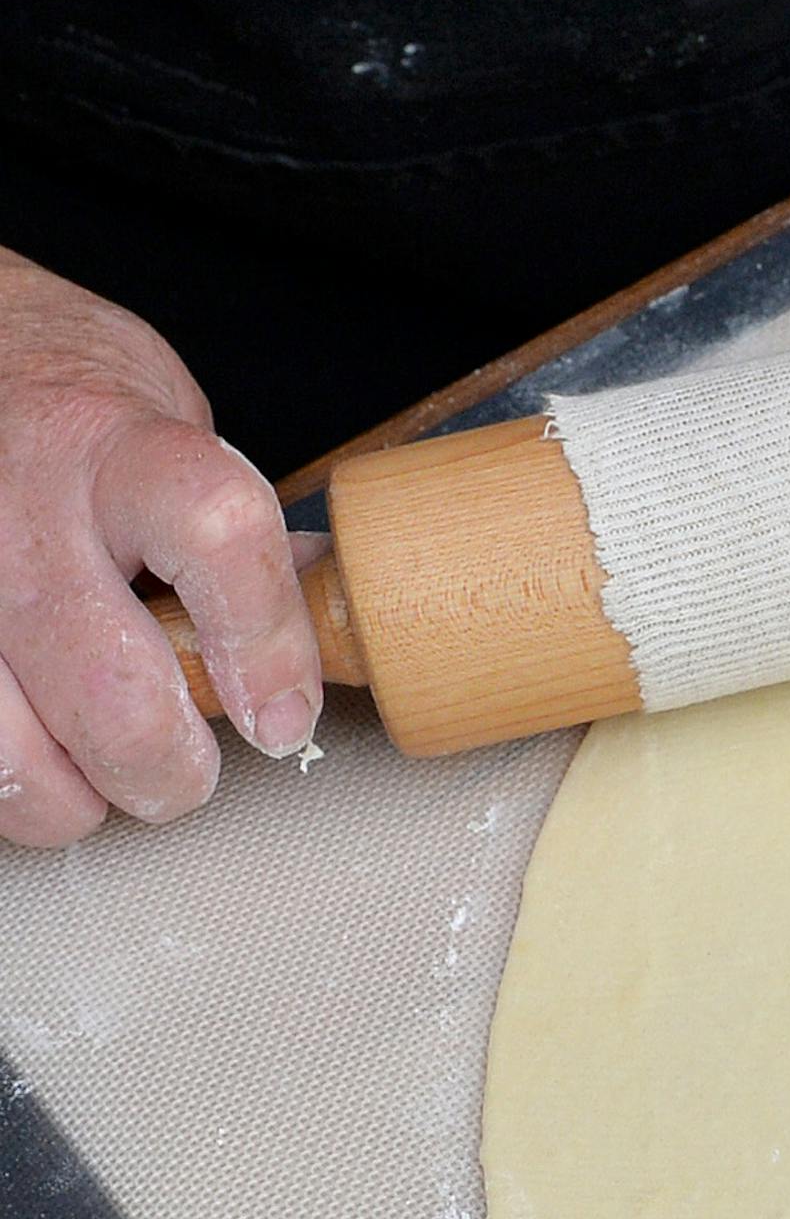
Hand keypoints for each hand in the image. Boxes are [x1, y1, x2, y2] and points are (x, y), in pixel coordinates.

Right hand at [0, 249, 321, 846]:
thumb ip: (246, 545)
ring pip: (12, 746)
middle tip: (186, 771)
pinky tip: (39, 749)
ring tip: (97, 771)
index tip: (286, 718)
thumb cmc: (90, 426)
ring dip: (73, 793)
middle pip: (110, 686)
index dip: (267, 643)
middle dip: (167, 767)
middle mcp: (23, 508)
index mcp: (124, 451)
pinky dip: (12, 781)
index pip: (217, 532)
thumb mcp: (184, 444)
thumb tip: (328, 637)